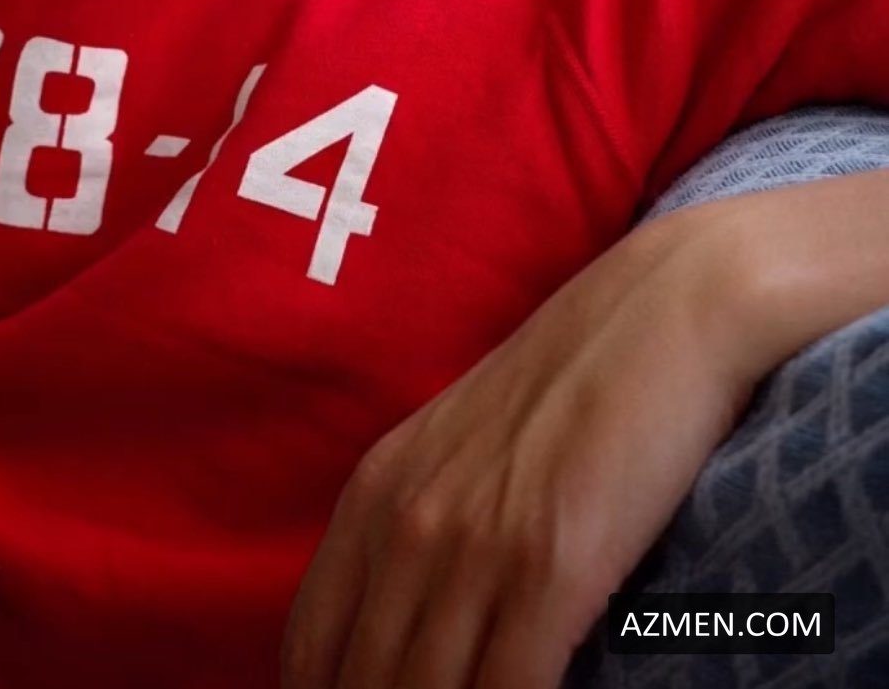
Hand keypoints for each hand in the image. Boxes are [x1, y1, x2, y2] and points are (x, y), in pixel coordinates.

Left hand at [279, 204, 755, 688]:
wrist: (659, 316)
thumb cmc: (569, 388)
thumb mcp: (458, 450)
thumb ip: (415, 531)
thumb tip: (397, 629)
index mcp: (374, 495)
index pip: (308, 651)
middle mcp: (407, 523)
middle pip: (361, 686)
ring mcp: (476, 546)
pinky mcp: (551, 566)